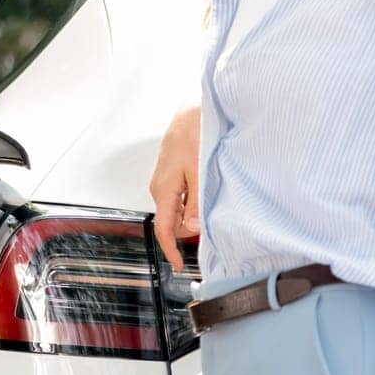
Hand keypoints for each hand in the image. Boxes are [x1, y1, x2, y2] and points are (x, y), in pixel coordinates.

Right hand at [150, 106, 201, 270]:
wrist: (193, 110)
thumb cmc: (195, 133)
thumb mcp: (199, 173)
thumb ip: (197, 204)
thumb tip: (194, 228)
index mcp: (163, 190)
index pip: (165, 229)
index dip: (171, 250)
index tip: (179, 265)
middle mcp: (160, 187)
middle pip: (173, 221)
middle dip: (190, 228)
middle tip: (213, 223)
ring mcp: (166, 180)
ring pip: (178, 209)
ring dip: (194, 212)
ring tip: (213, 200)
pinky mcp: (173, 172)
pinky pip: (181, 196)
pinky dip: (194, 201)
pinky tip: (207, 190)